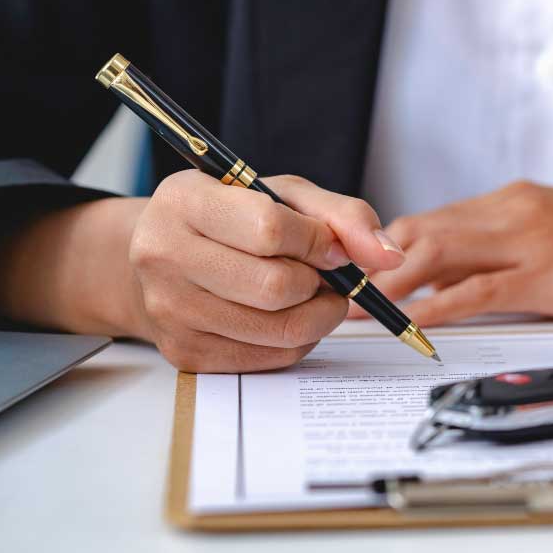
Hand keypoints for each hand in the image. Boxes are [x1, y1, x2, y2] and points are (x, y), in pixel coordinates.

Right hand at [0, 172, 403, 371]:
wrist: (164, 256)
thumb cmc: (232, 218)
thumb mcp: (284, 195)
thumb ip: (342, 215)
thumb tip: (388, 255)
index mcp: (184, 201)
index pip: (269, 229)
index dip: (318, 241)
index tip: (329, 245)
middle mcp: (163, 254)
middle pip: (277, 286)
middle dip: (320, 282)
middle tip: (322, 273)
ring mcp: (169, 309)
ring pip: (281, 329)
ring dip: (318, 313)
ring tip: (312, 293)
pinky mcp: (185, 352)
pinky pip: (271, 357)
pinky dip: (299, 339)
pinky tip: (288, 314)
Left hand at [354, 181, 552, 325]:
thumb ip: (511, 255)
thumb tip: (458, 287)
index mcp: (514, 201)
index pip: (427, 221)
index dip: (378, 249)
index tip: (344, 276)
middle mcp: (516, 211)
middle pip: (417, 230)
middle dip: (366, 263)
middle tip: (326, 294)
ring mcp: (535, 241)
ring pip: (438, 252)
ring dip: (386, 284)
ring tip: (347, 311)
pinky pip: (483, 289)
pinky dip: (438, 305)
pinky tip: (410, 322)